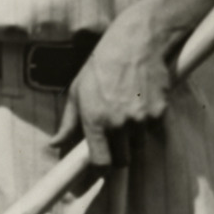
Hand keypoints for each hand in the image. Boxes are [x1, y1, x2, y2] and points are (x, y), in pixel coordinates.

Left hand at [49, 8, 173, 166]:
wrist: (135, 43)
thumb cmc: (101, 66)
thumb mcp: (77, 91)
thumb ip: (67, 123)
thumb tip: (54, 145)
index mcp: (95, 120)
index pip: (101, 163)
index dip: (99, 170)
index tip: (99, 168)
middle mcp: (119, 124)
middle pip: (122, 160)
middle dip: (118, 154)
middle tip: (114, 138)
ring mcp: (141, 120)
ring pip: (139, 146)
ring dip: (133, 139)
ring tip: (126, 114)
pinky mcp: (159, 113)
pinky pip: (153, 131)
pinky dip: (148, 125)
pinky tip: (140, 105)